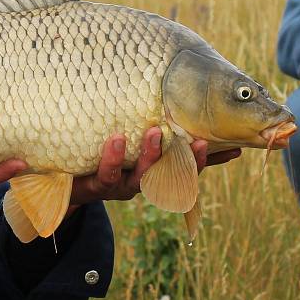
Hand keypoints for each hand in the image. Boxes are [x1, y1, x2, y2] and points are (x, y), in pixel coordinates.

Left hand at [69, 128, 240, 207]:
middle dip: (185, 159)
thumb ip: (152, 134)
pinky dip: (112, 158)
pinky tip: (117, 139)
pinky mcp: (97, 185)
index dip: (209, 160)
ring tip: (154, 132)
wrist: (66, 182)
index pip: (189, 169)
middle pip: (170, 175)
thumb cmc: (103, 158)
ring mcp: (121, 186)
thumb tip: (181, 113)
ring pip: (140, 178)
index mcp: (154, 174)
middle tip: (196, 139)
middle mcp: (142, 183)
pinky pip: (106, 174)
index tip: (234, 149)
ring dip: (150, 156)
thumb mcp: (129, 147)